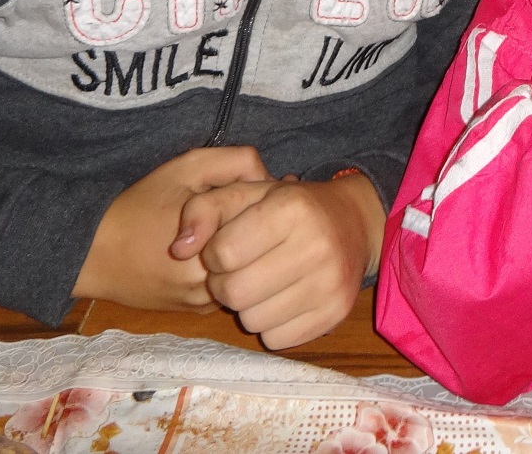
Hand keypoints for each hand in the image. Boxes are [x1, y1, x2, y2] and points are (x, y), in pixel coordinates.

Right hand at [72, 145, 271, 310]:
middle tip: (255, 203)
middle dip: (263, 223)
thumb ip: (234, 162)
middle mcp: (219, 279)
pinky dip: (230, 266)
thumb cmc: (138, 206)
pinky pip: (230, 286)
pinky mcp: (198, 311)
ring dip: (248, 247)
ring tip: (233, 223)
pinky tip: (214, 246)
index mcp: (219, 242)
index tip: (279, 182)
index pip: (269, 219)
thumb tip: (273, 178)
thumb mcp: (185, 168)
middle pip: (263, 248)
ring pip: (249, 270)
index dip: (272, 197)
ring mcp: (209, 301)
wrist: (92, 254)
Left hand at [179, 171, 384, 347]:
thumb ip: (203, 210)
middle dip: (225, 285)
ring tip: (260, 283)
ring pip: (252, 321)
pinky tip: (280, 299)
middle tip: (237, 272)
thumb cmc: (288, 207)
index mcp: (291, 208)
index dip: (214, 254)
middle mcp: (317, 245)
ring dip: (246, 306)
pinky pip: (277, 340)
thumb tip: (178, 249)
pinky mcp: (336, 314)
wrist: (353, 223)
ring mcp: (330, 284)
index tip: (227, 247)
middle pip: (235, 293)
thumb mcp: (246, 192)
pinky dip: (270, 324)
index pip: (223, 253)